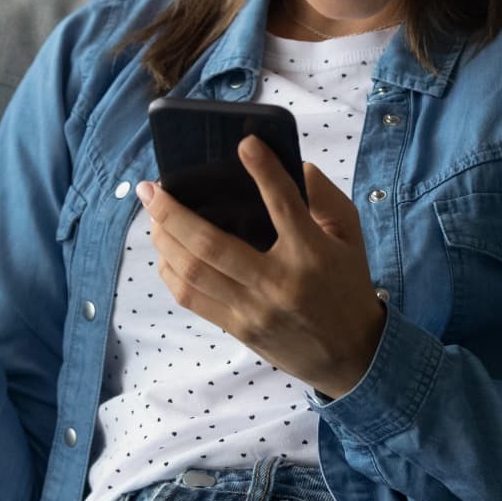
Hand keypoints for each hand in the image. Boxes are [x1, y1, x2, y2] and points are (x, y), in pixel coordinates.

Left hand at [139, 135, 385, 399]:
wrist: (351, 355)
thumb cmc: (348, 284)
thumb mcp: (351, 236)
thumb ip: (325, 197)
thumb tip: (295, 165)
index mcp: (311, 253)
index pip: (283, 204)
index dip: (264, 171)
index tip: (244, 144)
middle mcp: (278, 282)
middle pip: (212, 245)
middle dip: (173, 213)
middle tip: (150, 188)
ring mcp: (254, 310)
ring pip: (193, 273)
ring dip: (164, 241)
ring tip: (152, 215)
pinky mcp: (239, 328)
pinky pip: (193, 299)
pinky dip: (171, 272)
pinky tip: (164, 251)